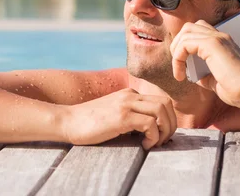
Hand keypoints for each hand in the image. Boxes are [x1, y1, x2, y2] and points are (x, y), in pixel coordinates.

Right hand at [60, 88, 176, 149]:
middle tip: (163, 140)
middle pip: (165, 103)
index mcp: (129, 94)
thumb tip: (148, 130)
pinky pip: (150, 124)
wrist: (67, 121)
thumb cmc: (88, 123)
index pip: (160, 100)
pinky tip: (145, 145)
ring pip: (161, 110)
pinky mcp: (121, 117)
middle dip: (171, 124)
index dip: (166, 119)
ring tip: (156, 143)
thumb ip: (129, 115)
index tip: (160, 135)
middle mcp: (130, 95)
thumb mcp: (112, 113)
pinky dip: (153, 137)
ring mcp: (125, 104)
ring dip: (165, 129)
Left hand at [170, 20, 239, 110]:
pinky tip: (181, 73)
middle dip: (177, 44)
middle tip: (178, 64)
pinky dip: (178, 57)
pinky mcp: (212, 44)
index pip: (198, 32)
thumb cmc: (239, 89)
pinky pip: (185, 43)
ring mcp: (217, 38)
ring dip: (176, 51)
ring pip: (185, 31)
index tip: (183, 68)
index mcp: (222, 43)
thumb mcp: (215, 80)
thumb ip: (204, 75)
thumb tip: (193, 75)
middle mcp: (219, 36)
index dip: (185, 46)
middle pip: (189, 27)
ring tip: (178, 69)